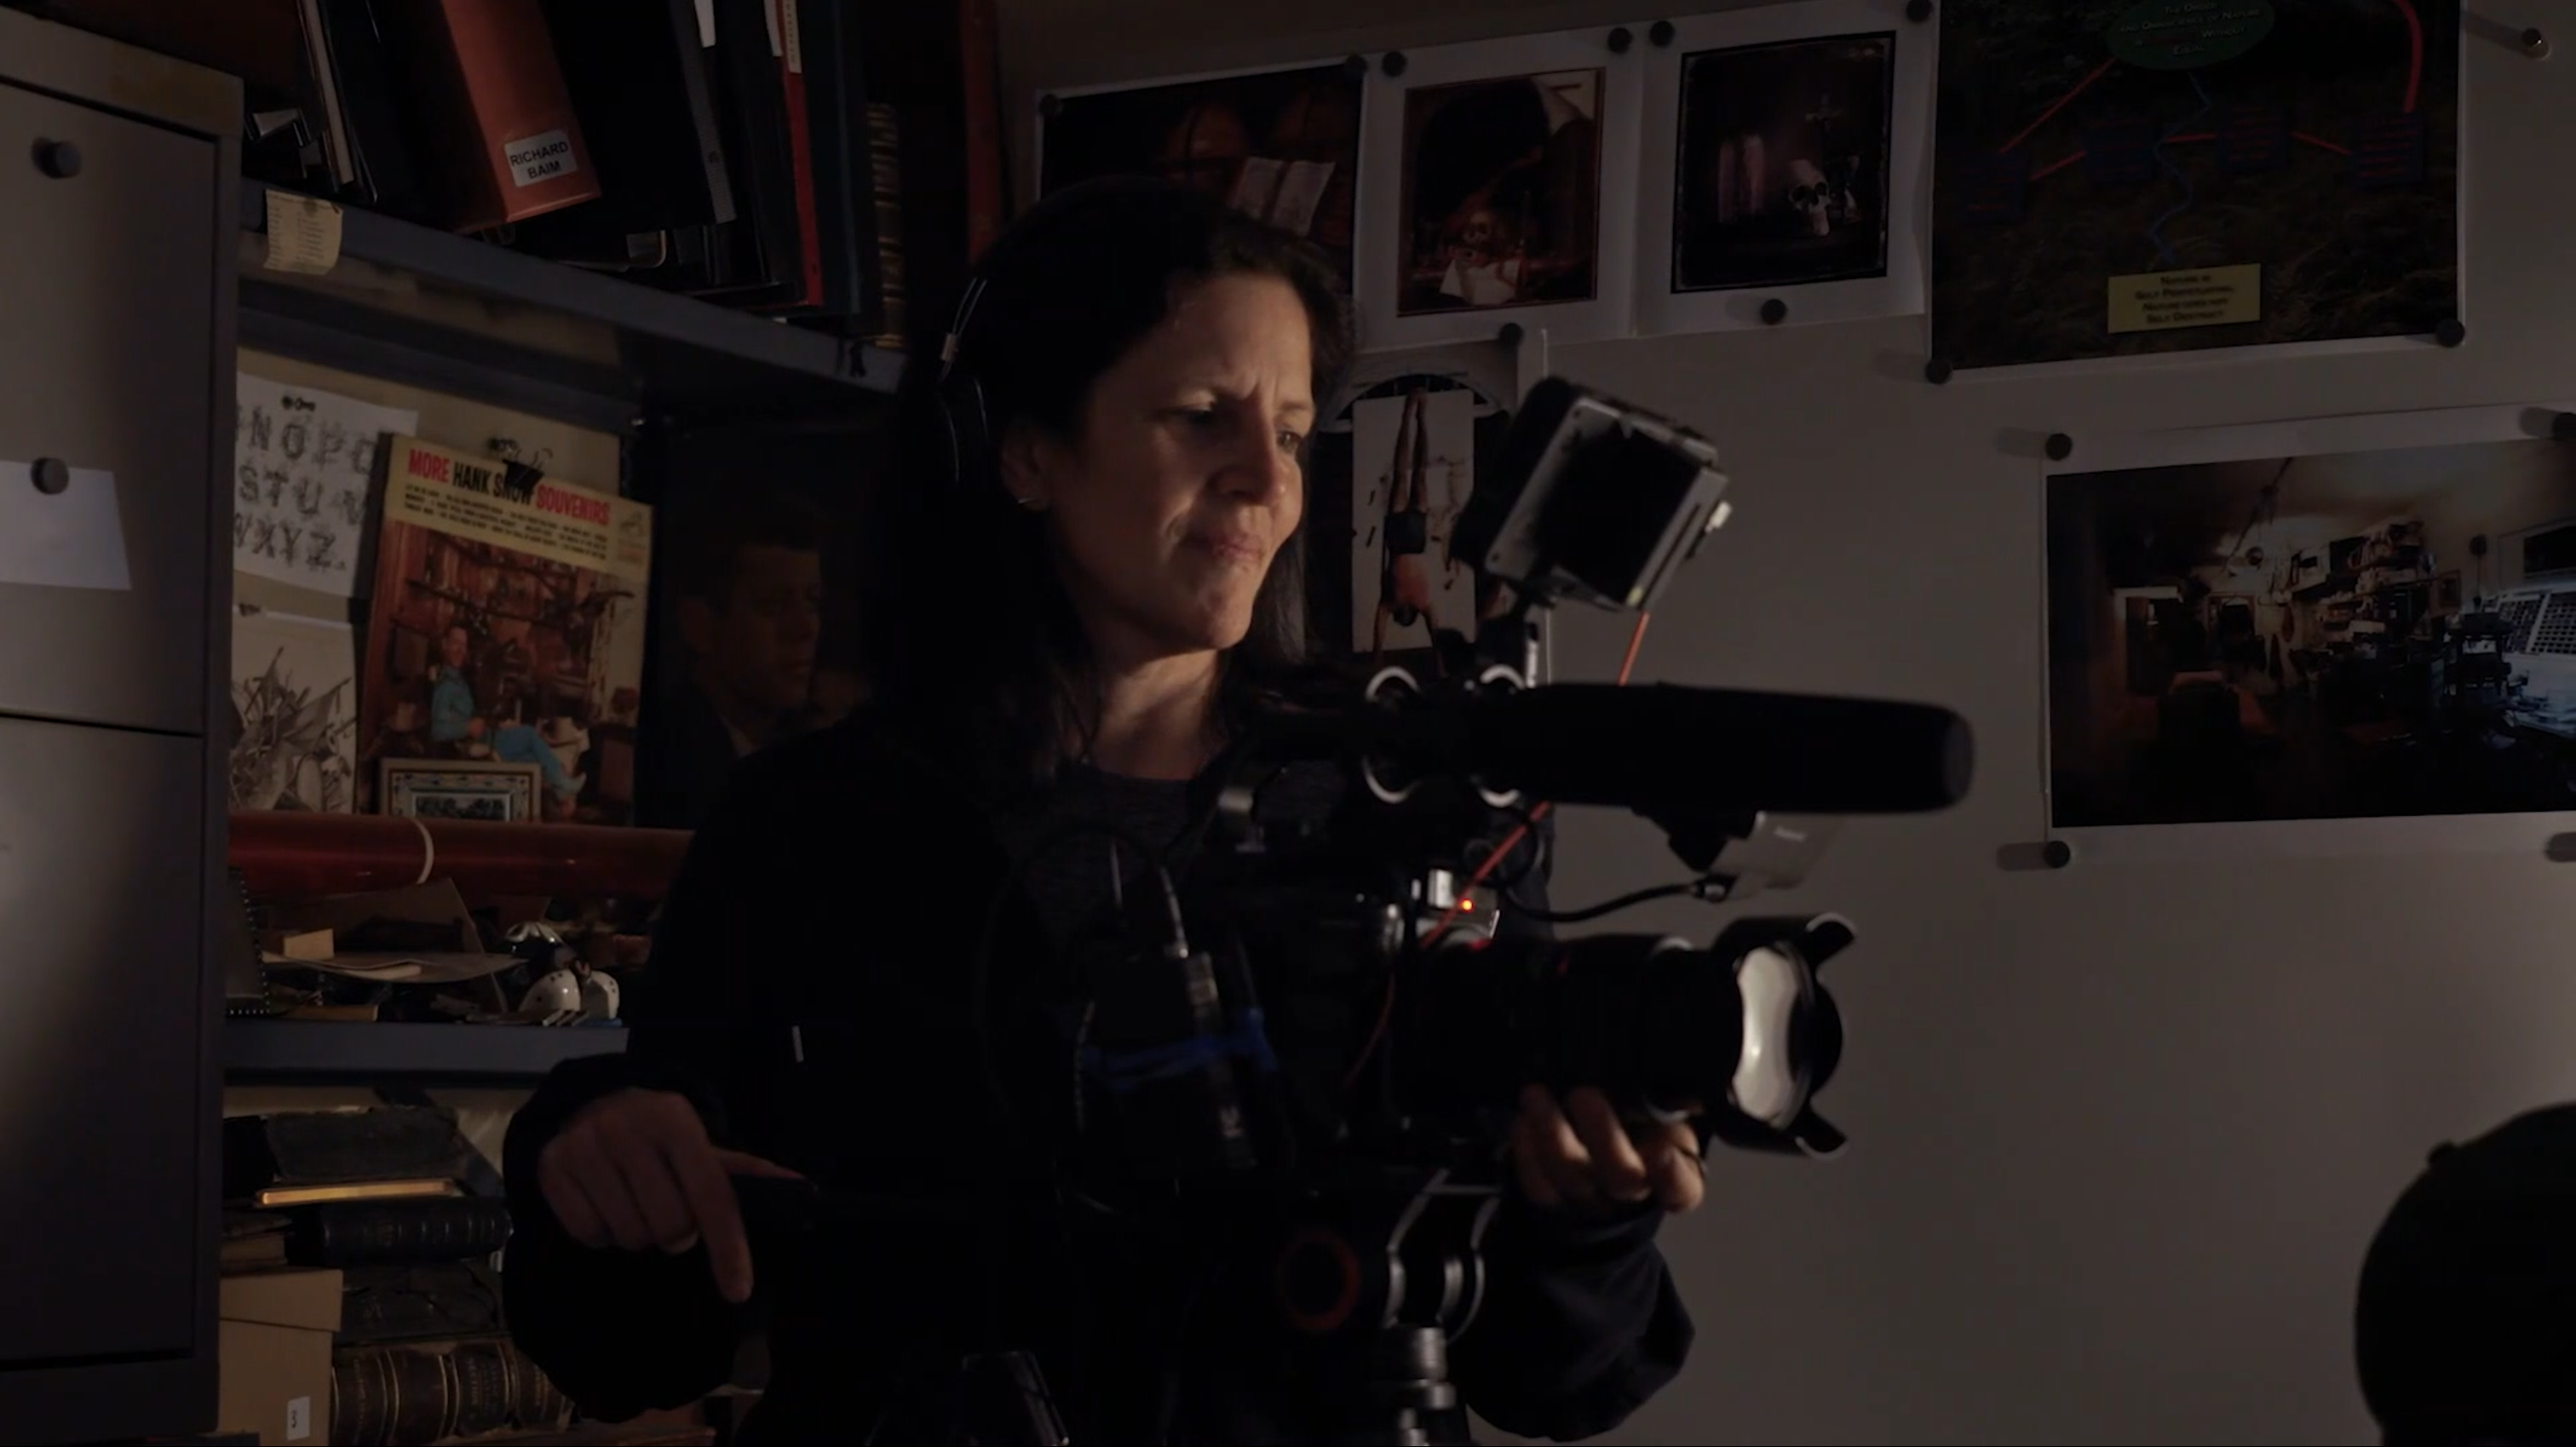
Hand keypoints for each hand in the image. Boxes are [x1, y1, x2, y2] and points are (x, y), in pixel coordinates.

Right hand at [535, 1087, 801, 1303]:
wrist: (593, 1105)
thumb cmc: (660, 1136)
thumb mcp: (702, 1146)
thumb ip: (747, 1172)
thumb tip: (804, 1189)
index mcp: (677, 1122)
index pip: (711, 1196)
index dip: (728, 1247)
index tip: (739, 1290)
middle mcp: (630, 1129)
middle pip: (670, 1226)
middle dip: (676, 1234)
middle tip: (669, 1215)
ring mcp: (586, 1146)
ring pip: (629, 1235)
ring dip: (639, 1234)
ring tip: (636, 1206)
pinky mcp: (551, 1166)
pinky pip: (588, 1233)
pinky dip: (600, 1233)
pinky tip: (604, 1204)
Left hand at [1508, 1085, 1705, 1218]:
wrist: (1611, 1137)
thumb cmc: (1647, 1115)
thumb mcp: (1672, 1103)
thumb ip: (1677, 1094)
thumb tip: (1687, 1076)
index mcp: (1677, 1171)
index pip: (1683, 1188)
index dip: (1672, 1176)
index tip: (1663, 1150)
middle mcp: (1635, 1191)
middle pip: (1621, 1178)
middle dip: (1601, 1135)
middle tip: (1584, 1092)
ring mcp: (1594, 1199)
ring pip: (1574, 1180)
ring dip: (1552, 1135)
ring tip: (1537, 1094)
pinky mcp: (1556, 1199)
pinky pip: (1539, 1188)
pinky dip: (1527, 1154)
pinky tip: (1523, 1121)